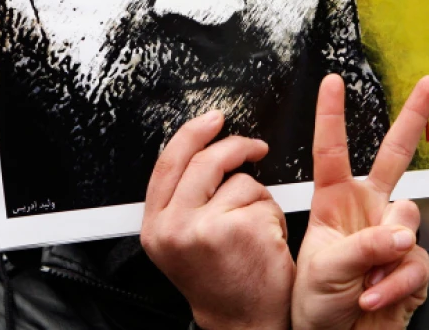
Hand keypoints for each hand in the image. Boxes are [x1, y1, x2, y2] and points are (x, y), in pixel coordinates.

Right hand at [141, 111, 292, 329]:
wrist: (244, 322)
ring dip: (258, 198)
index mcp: (155, 226)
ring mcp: (207, 227)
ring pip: (240, 180)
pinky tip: (267, 241)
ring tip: (254, 228)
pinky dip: (273, 215)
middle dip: (237, 146)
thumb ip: (182, 200)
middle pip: (206, 160)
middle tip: (256, 147)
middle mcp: (175, 227)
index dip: (193, 133)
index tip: (214, 119)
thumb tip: (201, 151)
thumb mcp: (181, 242)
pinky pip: (264, 199)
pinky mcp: (241, 229)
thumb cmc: (222, 281)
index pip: (168, 162)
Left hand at [292, 75, 428, 329]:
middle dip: (415, 117)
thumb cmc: (316, 303)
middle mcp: (369, 210)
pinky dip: (392, 284)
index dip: (332, 115)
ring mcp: (394, 235)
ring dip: (382, 254)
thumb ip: (363, 246)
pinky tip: (372, 298)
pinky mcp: (413, 264)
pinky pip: (415, 262)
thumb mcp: (325, 268)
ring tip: (361, 281)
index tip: (332, 80)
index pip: (332, 151)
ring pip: (407, 218)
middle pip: (396, 156)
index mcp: (335, 201)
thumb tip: (405, 235)